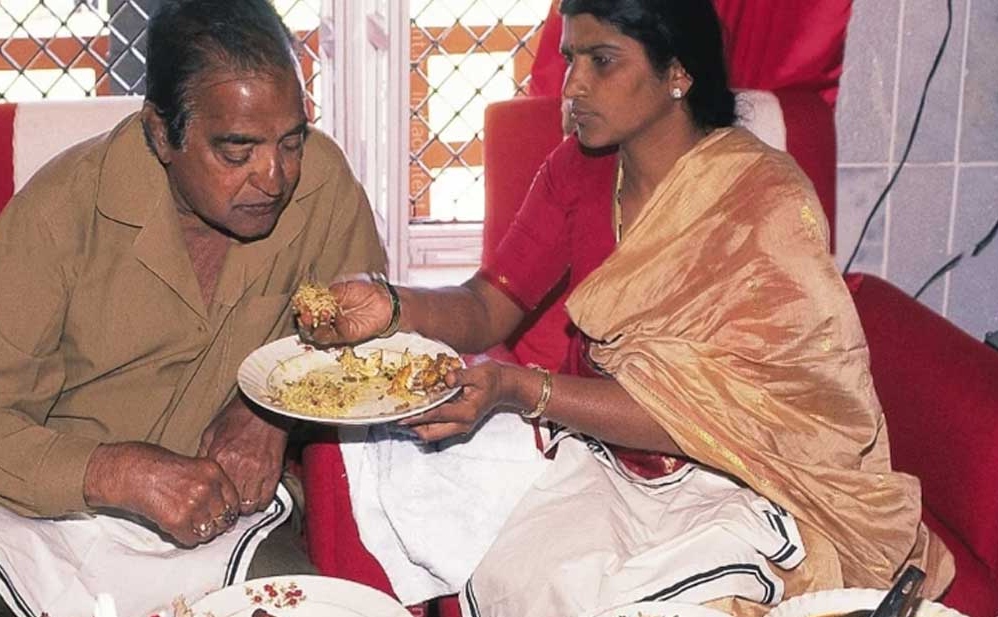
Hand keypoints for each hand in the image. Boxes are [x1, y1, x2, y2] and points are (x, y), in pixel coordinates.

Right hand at [84, 442, 239, 546]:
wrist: (129, 471)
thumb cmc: (156, 466)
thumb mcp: (194, 465)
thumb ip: (211, 484)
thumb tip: (225, 508)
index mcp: (213, 471)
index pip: (234, 501)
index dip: (227, 511)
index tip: (221, 515)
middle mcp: (207, 488)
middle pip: (224, 519)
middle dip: (214, 523)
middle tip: (202, 522)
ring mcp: (193, 505)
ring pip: (209, 532)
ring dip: (200, 532)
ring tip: (188, 524)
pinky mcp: (177, 521)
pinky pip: (191, 540)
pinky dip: (184, 538)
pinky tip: (176, 527)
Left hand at [197, 396, 288, 514]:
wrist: (264, 404)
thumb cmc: (239, 415)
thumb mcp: (211, 432)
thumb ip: (204, 455)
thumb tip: (197, 473)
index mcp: (219, 456)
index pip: (211, 491)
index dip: (212, 500)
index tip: (213, 502)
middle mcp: (238, 465)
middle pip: (230, 503)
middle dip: (228, 507)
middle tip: (228, 505)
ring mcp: (257, 469)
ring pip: (249, 505)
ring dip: (245, 506)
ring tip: (242, 501)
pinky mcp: (273, 470)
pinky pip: (266, 498)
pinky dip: (261, 501)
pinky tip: (257, 495)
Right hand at [296, 275, 392, 346]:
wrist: (383, 300)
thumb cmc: (364, 292)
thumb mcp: (342, 289)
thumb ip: (327, 294)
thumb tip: (310, 298)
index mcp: (323, 307)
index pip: (306, 311)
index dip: (300, 307)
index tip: (299, 301)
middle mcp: (327, 321)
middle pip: (307, 328)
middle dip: (303, 321)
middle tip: (304, 312)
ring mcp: (335, 329)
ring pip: (317, 335)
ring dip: (314, 326)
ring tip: (320, 313)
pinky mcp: (345, 336)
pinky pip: (332, 336)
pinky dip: (329, 327)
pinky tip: (332, 316)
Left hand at [398, 359, 513, 441]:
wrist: (504, 387)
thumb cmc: (492, 378)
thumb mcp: (478, 372)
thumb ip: (461, 375)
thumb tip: (446, 378)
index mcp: (467, 412)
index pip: (436, 415)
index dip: (417, 415)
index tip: (401, 415)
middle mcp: (463, 424)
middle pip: (431, 434)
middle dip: (413, 427)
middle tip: (397, 416)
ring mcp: (461, 427)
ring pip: (433, 434)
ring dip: (418, 427)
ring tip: (404, 414)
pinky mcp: (459, 425)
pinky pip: (437, 429)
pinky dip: (426, 423)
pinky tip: (418, 412)